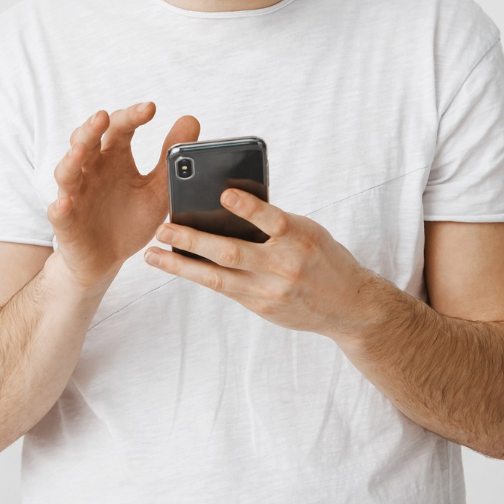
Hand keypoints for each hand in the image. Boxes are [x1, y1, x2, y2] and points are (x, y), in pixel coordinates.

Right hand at [46, 102, 199, 292]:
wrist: (107, 259)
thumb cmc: (129, 220)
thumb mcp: (157, 190)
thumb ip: (170, 159)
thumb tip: (191, 119)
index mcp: (113, 158)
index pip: (120, 128)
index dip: (132, 116)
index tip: (151, 108)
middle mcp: (91, 170)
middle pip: (86, 141)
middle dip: (92, 128)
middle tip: (103, 117)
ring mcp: (75, 194)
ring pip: (67, 171)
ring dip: (71, 159)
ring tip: (80, 150)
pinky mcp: (66, 221)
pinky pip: (59, 212)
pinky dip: (60, 206)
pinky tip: (64, 203)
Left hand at [145, 189, 377, 338]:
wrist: (349, 306)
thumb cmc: (325, 257)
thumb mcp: (309, 231)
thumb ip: (274, 223)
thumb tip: (227, 207)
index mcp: (302, 238)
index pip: (273, 220)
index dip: (249, 207)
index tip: (223, 195)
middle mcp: (286, 266)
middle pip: (233, 252)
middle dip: (193, 241)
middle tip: (162, 229)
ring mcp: (272, 291)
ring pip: (218, 278)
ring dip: (182, 266)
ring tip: (154, 255)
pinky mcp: (262, 308)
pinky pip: (225, 289)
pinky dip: (200, 276)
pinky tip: (178, 267)